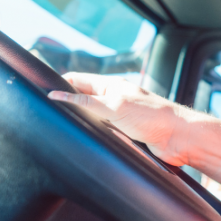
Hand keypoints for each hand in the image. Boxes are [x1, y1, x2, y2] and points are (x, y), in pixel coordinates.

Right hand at [48, 72, 198, 165]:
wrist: (180, 138)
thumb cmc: (153, 117)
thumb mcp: (114, 106)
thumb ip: (85, 102)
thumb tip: (55, 95)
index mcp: (112, 86)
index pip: (78, 80)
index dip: (59, 83)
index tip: (40, 92)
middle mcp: (115, 99)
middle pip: (82, 98)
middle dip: (66, 103)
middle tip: (45, 113)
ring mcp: (120, 117)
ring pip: (92, 116)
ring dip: (80, 121)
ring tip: (60, 127)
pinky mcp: (126, 134)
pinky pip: (103, 132)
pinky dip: (92, 133)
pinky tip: (82, 140)